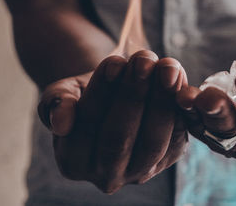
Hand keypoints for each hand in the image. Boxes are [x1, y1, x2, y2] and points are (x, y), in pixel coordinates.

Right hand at [38, 50, 187, 192]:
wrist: (113, 99)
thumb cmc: (87, 95)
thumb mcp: (63, 91)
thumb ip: (56, 102)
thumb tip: (62, 122)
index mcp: (73, 162)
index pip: (86, 126)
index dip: (102, 92)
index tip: (115, 61)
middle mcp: (106, 175)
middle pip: (119, 139)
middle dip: (133, 95)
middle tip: (143, 60)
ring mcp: (140, 172)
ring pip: (152, 142)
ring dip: (161, 100)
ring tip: (164, 67)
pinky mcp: (168, 160)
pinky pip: (177, 138)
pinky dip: (179, 108)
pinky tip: (177, 80)